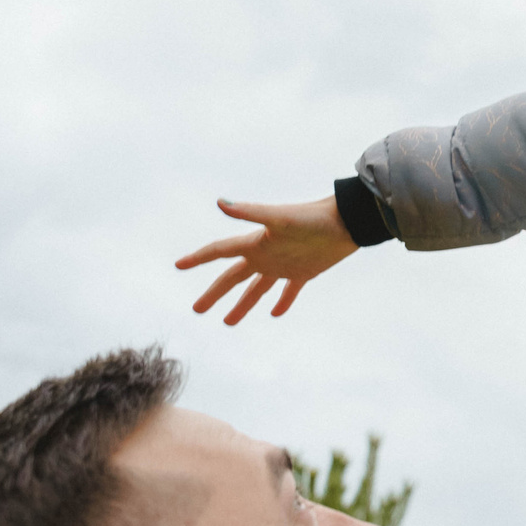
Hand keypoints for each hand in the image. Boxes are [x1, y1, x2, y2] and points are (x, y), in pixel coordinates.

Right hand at [174, 197, 358, 324]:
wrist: (347, 222)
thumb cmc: (313, 218)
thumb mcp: (279, 217)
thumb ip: (250, 212)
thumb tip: (220, 202)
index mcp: (256, 243)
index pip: (221, 250)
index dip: (199, 258)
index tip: (178, 265)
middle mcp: (266, 254)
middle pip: (233, 277)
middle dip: (215, 293)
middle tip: (197, 309)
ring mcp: (284, 265)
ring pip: (257, 289)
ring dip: (243, 305)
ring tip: (228, 323)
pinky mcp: (304, 273)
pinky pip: (289, 292)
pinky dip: (282, 302)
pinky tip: (274, 313)